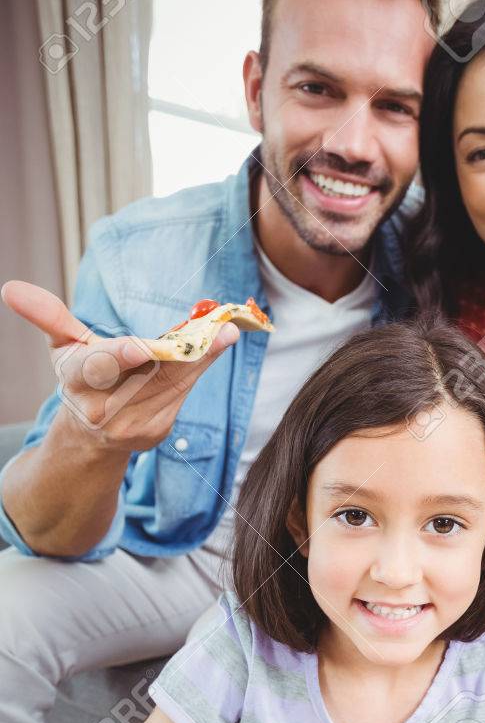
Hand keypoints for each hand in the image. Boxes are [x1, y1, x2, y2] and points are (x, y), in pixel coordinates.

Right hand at [1, 280, 237, 452]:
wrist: (91, 434)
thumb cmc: (80, 378)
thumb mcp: (62, 347)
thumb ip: (48, 316)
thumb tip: (10, 288)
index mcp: (75, 382)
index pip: (96, 367)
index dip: (119, 356)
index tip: (143, 346)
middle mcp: (103, 409)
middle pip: (149, 374)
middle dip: (184, 351)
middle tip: (218, 329)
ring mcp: (132, 424)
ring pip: (173, 384)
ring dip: (202, 357)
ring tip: (225, 332)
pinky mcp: (157, 430)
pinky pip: (183, 394)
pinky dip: (200, 368)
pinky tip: (216, 347)